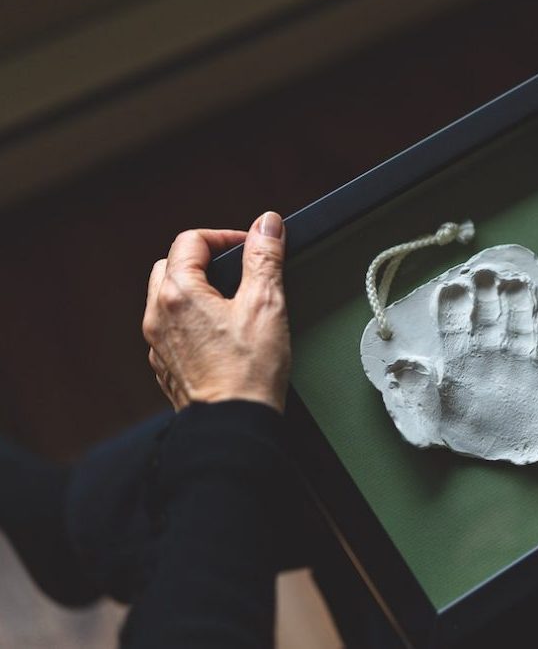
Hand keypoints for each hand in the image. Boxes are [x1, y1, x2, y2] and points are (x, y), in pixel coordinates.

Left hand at [142, 212, 290, 412]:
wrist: (234, 425)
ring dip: (196, 290)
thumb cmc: (249, 372)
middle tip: (239, 270)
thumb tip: (267, 225)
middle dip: (204, 260)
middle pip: (171, 265)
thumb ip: (265, 258)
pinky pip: (171, 329)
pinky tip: (220, 334)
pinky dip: (192, 320)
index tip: (251, 247)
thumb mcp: (266, 304)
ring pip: (168, 298)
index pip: (191, 240)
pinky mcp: (166, 367)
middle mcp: (158, 316)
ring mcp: (158, 344)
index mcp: (178, 294)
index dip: (225, 236)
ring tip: (231, 301)